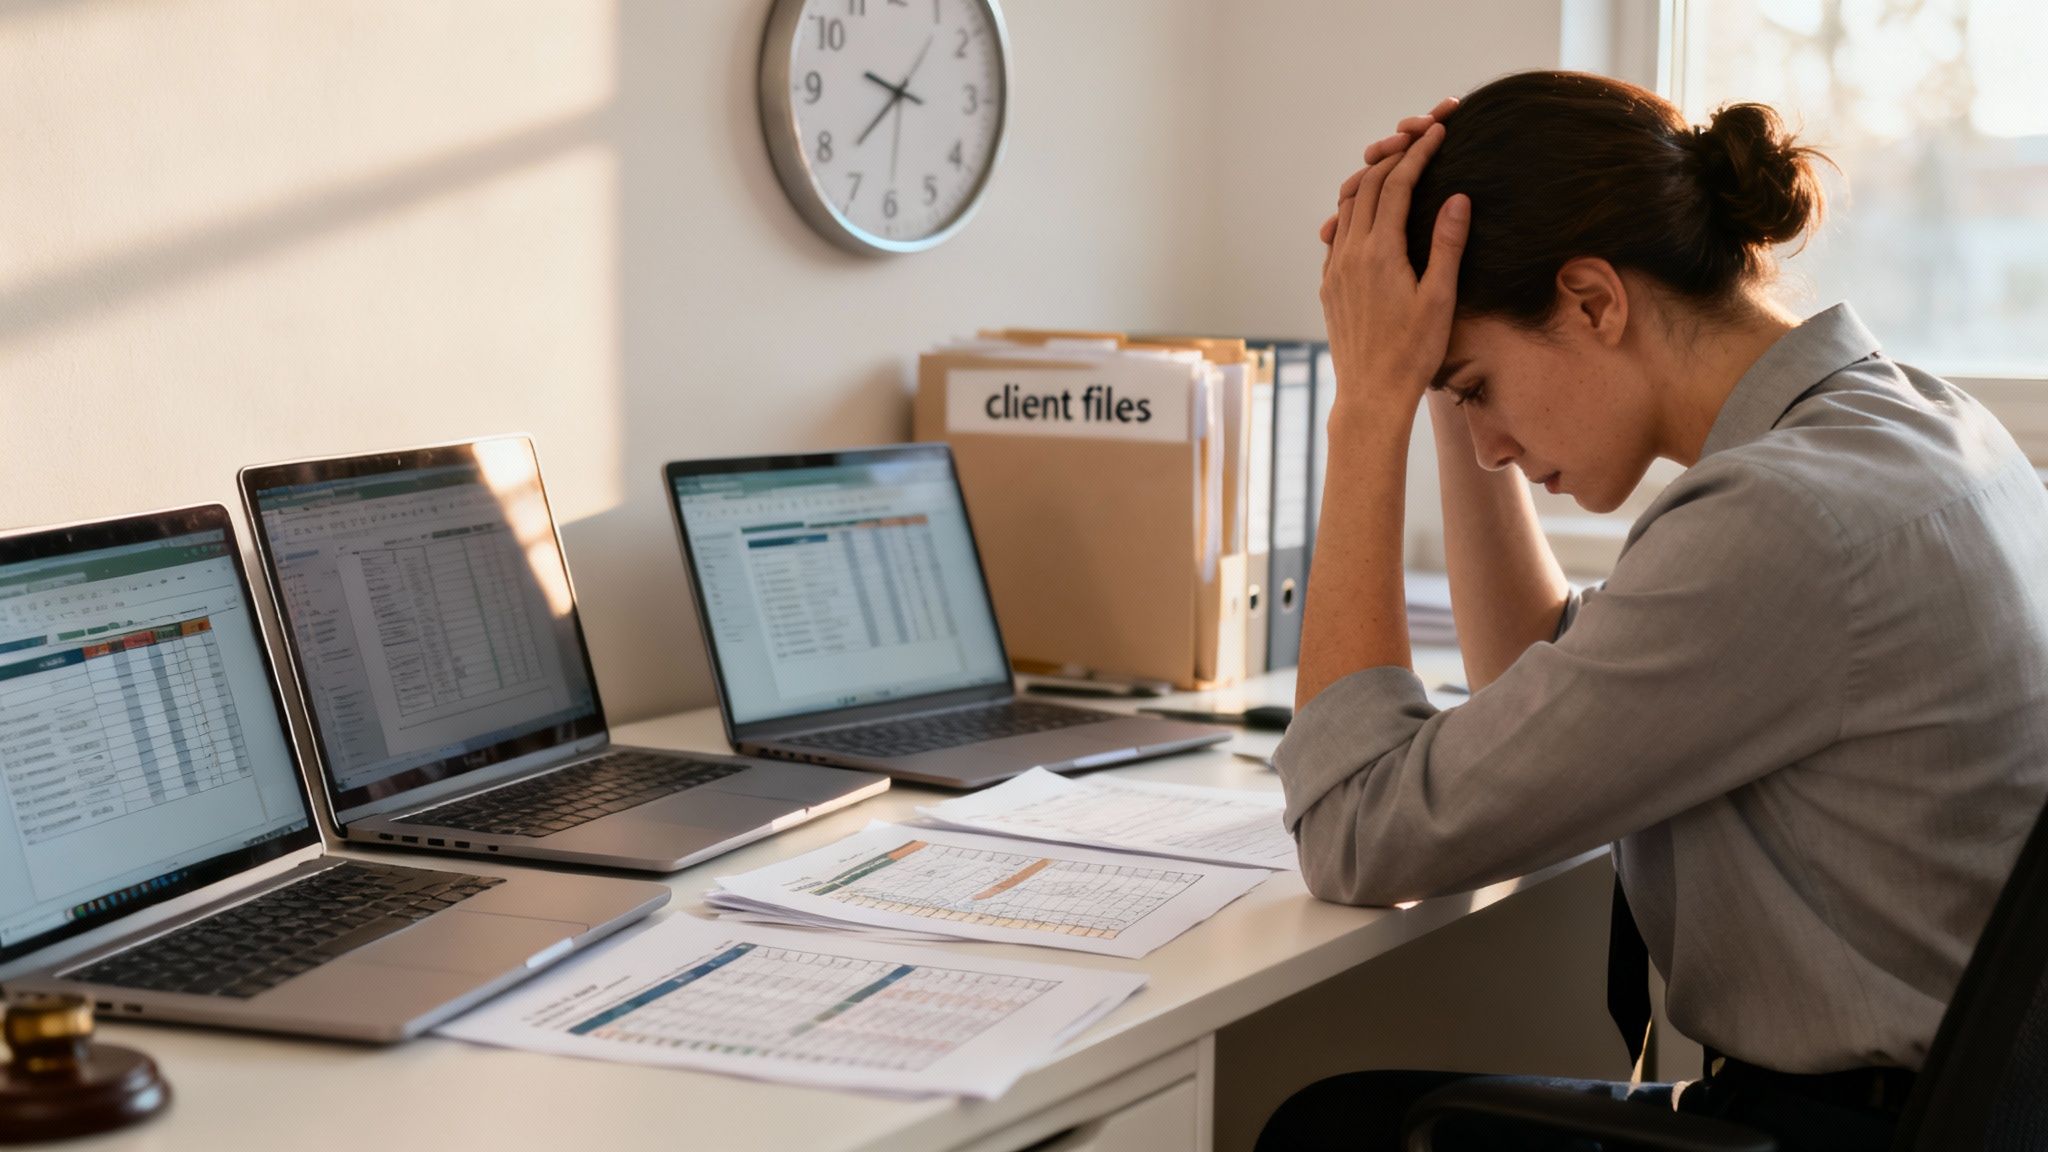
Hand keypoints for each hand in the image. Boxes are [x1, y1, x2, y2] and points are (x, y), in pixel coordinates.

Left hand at [1317, 108, 1469, 419]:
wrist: (1371, 395)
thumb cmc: (1413, 352)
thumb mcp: (1441, 298)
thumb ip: (1448, 244)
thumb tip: (1458, 197)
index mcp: (1380, 252)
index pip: (1398, 183)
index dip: (1420, 152)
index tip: (1440, 129)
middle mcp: (1349, 254)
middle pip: (1367, 185)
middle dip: (1394, 154)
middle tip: (1419, 135)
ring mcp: (1334, 269)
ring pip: (1346, 206)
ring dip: (1370, 179)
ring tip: (1395, 163)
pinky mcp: (1328, 285)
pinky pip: (1337, 233)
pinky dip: (1354, 210)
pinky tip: (1369, 212)